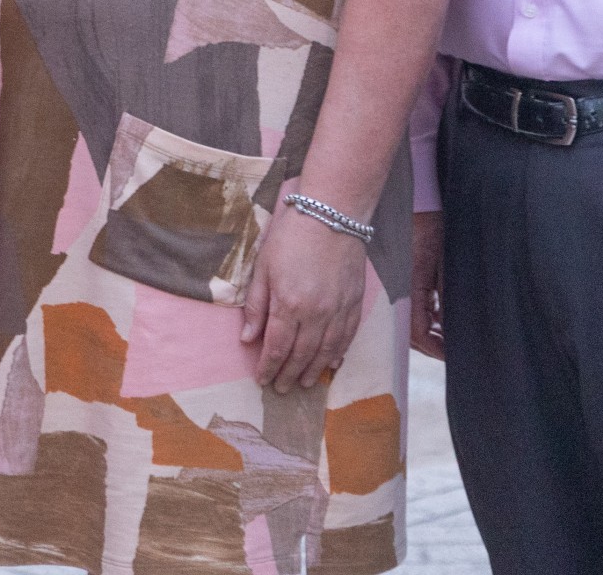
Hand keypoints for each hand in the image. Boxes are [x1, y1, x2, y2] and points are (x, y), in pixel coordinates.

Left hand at [241, 203, 370, 393]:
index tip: (263, 380)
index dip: (268, 367)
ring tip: (304, 383)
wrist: (332, 213)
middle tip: (282, 389)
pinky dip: (338, 354)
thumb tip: (247, 338)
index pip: (276, 347)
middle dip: (289, 374)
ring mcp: (339, 310)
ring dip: (314, 370)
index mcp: (289, 304)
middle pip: (301, 355)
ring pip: (326, 351)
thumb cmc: (291, 235)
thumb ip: (257, 305)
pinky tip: (332, 363)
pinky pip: (347, 337)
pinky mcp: (355, 303)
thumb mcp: (263, 267)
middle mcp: (316, 313)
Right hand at [410, 209, 444, 360]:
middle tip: (450, 350)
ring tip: (445, 337)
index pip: (418, 331)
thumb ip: (446, 296)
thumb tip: (449, 326)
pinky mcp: (396, 279)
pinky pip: (405, 307)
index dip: (435, 348)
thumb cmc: (434, 227)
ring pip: (405, 321)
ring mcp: (394, 284)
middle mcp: (398, 288)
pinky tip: (436, 317)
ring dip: (424, 333)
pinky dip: (421, 317)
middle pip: (408, 332)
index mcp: (410, 286)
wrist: (415, 203)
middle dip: (429, 345)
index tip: (451, 355)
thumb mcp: (447, 263)